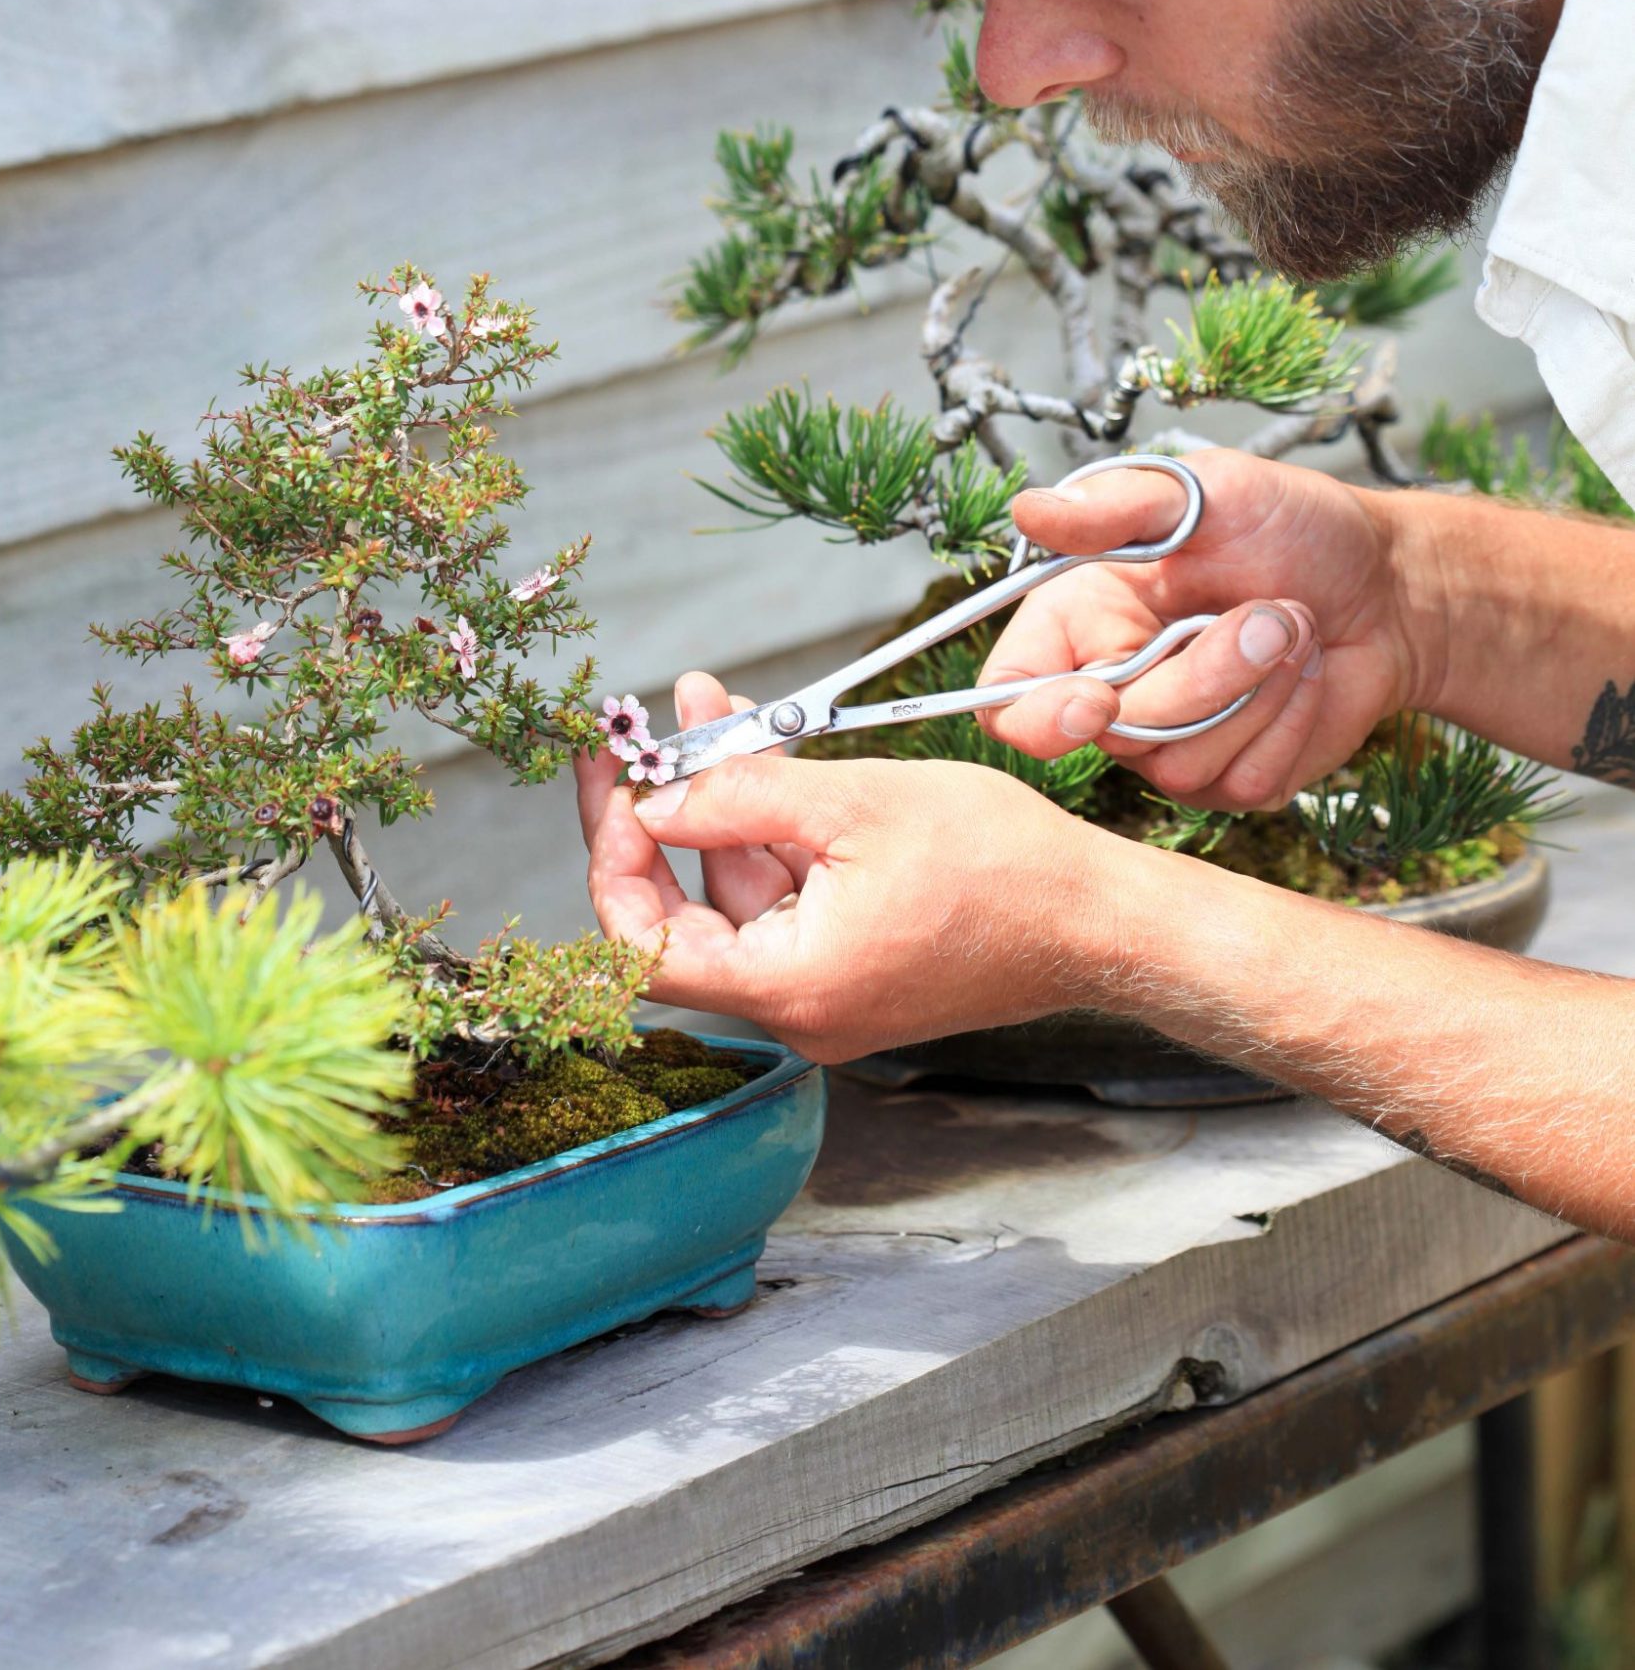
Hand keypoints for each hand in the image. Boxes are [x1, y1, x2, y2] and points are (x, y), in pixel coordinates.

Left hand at [575, 680, 1125, 1060]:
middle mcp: (798, 1007)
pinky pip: (787, 895)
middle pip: (684, 916)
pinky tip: (762, 746)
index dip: (613, 860)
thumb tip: (652, 801)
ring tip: (709, 704)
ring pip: (738, 892)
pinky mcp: (853, 962)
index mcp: (791, 987)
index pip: (644, 950)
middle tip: (638, 735)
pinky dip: (770, 827)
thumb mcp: (858, 803)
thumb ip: (740, 798)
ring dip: (720, 798)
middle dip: (663, 811)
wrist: (1099, 919)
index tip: (614, 782)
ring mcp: (826, 989)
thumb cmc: (1005, 869)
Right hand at [979, 448, 1419, 812]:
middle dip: (1206, 675)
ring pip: (1183, 761)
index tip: (1096, 699)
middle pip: (1117, 732)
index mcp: (1080, 618)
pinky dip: (1291, 722)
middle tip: (1273, 614)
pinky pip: (1242, 781)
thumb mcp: (1206, 491)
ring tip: (1295, 626)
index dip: (1038, 715)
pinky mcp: (1230, 779)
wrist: (1387, 585)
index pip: (1012, 698)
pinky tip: (1310, 675)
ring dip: (1260, 691)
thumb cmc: (1293, 524)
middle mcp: (1111, 688)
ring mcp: (1170, 744)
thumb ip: (1115, 507)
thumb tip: (1029, 509)